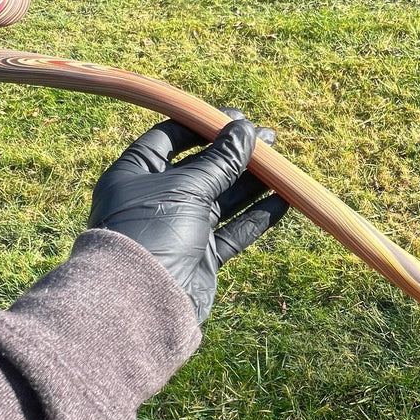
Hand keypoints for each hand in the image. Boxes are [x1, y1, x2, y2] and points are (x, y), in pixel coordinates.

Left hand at [88, 112, 288, 323]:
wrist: (144, 301)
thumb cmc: (155, 231)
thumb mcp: (188, 187)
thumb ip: (221, 160)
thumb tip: (248, 130)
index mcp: (136, 174)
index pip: (169, 138)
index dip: (203, 126)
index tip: (237, 118)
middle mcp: (156, 198)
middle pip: (201, 167)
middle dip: (235, 153)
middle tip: (270, 139)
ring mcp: (180, 227)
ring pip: (222, 198)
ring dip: (251, 182)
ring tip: (282, 166)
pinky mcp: (201, 255)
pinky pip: (233, 230)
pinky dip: (257, 215)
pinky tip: (283, 199)